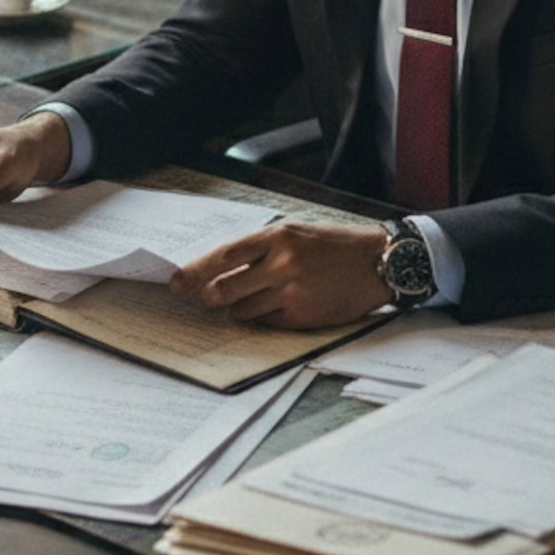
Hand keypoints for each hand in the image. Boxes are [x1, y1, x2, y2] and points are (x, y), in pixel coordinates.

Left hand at [170, 220, 387, 329]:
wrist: (378, 261)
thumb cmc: (335, 245)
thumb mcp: (296, 231)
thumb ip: (260, 247)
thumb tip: (222, 268)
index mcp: (277, 237)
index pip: (223, 256)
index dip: (194, 272)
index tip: (176, 282)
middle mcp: (282, 264)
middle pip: (224, 289)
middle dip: (210, 297)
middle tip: (208, 298)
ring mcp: (292, 292)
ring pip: (243, 310)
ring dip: (242, 307)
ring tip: (263, 296)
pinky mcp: (303, 316)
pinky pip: (267, 323)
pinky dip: (266, 317)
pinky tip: (283, 305)